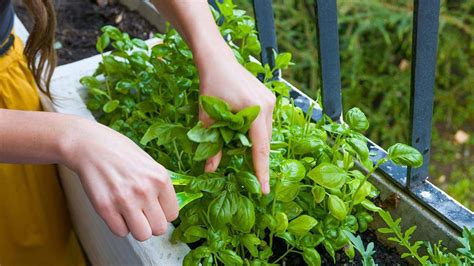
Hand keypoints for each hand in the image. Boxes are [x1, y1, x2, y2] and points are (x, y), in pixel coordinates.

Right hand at [61, 117, 178, 240]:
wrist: (90, 145)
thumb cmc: (120, 153)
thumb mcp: (149, 164)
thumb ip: (159, 186)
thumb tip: (167, 210)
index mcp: (160, 178)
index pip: (173, 214)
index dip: (163, 213)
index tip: (154, 208)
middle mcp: (145, 190)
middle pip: (159, 228)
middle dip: (151, 223)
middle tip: (142, 213)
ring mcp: (125, 200)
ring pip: (142, 235)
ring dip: (136, 228)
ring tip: (129, 213)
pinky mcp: (105, 208)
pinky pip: (121, 232)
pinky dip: (119, 225)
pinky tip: (115, 210)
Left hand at [198, 54, 275, 193]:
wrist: (217, 60)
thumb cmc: (210, 85)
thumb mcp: (208, 117)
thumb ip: (211, 145)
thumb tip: (209, 170)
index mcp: (254, 110)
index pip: (260, 148)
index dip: (261, 171)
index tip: (264, 190)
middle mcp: (267, 105)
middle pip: (264, 141)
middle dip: (258, 160)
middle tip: (253, 180)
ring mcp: (270, 100)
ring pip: (265, 133)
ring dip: (256, 145)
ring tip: (245, 156)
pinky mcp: (268, 97)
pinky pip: (265, 123)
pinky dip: (256, 134)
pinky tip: (245, 138)